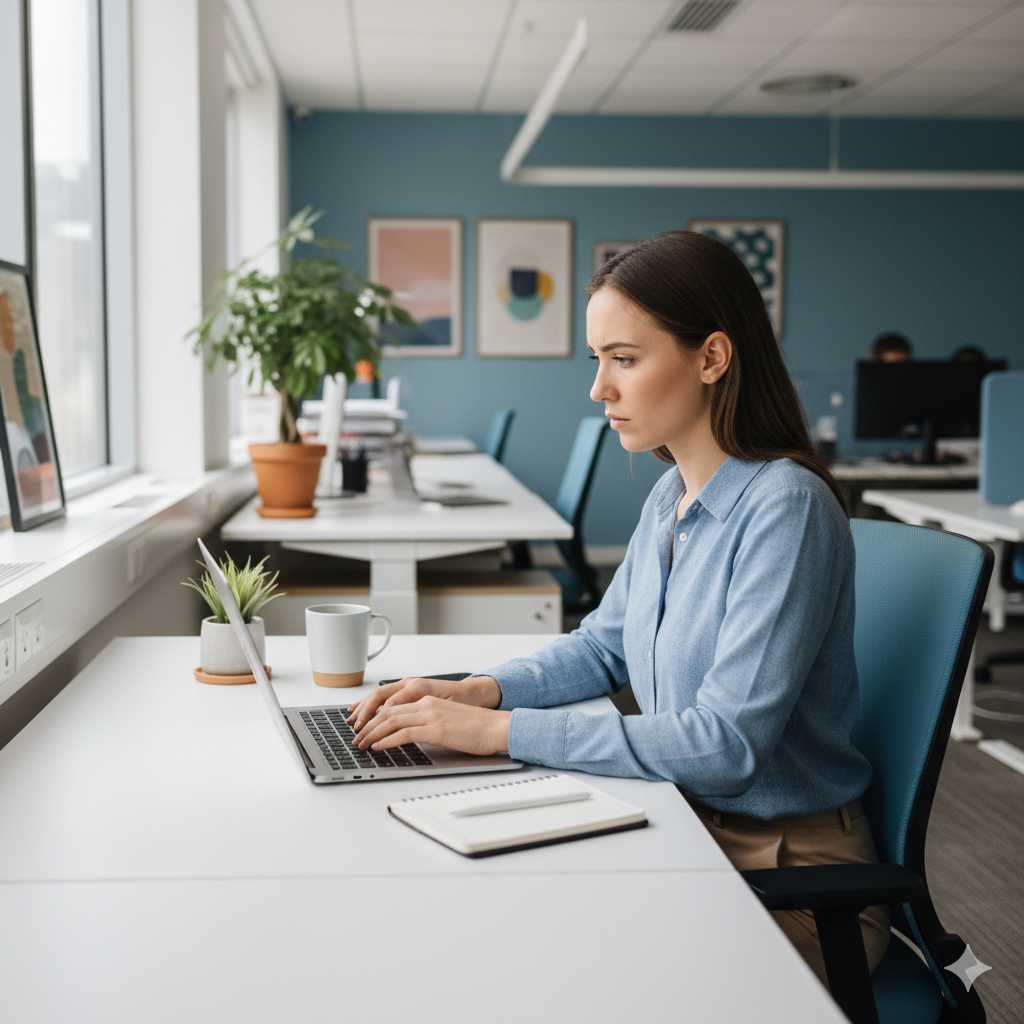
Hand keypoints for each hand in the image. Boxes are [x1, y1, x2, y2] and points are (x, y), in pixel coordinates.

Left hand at [353, 696, 511, 757]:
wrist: (496, 727)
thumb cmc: (477, 728)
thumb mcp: (447, 720)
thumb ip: (428, 723)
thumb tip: (412, 735)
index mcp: (428, 701)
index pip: (393, 706)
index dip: (374, 716)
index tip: (363, 726)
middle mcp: (426, 704)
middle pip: (387, 712)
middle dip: (368, 725)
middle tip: (356, 737)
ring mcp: (430, 716)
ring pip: (391, 721)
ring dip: (372, 733)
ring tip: (361, 744)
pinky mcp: (436, 729)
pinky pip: (404, 733)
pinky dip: (387, 740)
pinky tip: (378, 747)